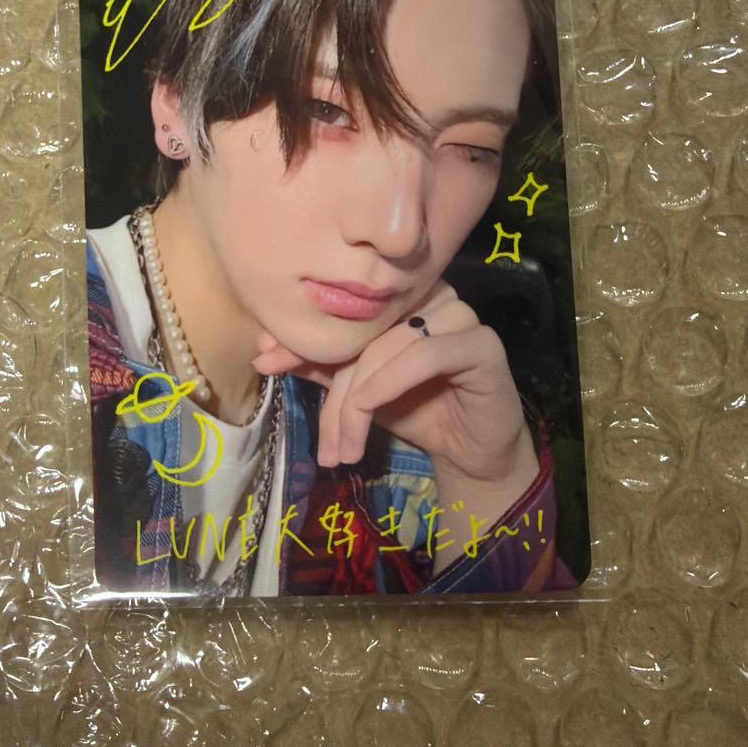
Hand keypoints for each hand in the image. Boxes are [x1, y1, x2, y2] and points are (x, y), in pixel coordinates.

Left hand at [251, 281, 533, 485]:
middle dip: (333, 389)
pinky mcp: (483, 345)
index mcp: (402, 295)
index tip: (265, 362)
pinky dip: (390, 382)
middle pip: (364, 332)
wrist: (473, 451)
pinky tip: (370, 410)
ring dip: (358, 404)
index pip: (345, 312)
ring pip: (388, 348)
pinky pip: (427, 355)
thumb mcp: (359, 391)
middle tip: (320, 441)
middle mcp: (433, 295)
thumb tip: (264, 351)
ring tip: (344, 449)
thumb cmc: (418, 410)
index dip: (302, 338)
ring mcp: (461, 316)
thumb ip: (321, 366)